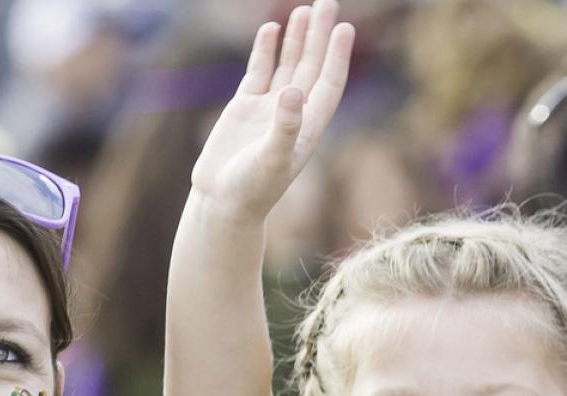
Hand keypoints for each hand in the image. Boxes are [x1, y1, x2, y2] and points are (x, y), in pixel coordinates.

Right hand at [189, 0, 353, 223]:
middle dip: (320, 36)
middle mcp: (292, 114)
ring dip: (297, 39)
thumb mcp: (271, 160)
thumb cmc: (251, 191)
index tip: (345, 28)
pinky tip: (272, 28)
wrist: (221, 204)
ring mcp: (268, 109)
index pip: (328, 84)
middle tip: (327, 3)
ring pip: (288, 65)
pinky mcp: (244, 108)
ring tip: (304, 10)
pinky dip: (265, 50)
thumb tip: (291, 90)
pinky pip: (259, 71)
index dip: (337, 57)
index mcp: (307, 127)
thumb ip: (284, 127)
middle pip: (311, 67)